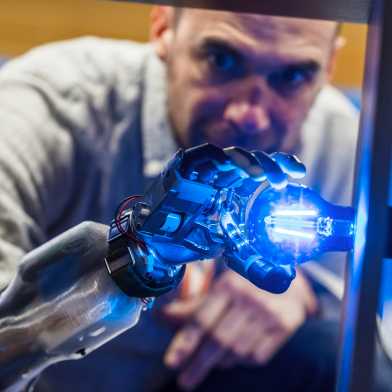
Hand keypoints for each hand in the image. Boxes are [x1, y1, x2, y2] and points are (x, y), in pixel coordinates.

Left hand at [162, 269, 316, 389]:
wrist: (290, 280)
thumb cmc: (246, 283)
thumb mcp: (221, 286)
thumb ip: (195, 303)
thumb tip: (163, 316)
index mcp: (228, 285)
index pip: (202, 319)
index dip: (185, 342)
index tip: (171, 362)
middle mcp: (249, 299)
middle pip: (219, 340)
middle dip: (198, 365)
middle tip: (184, 382)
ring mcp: (268, 313)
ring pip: (237, 352)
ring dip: (220, 361)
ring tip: (210, 362)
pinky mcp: (284, 326)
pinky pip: (256, 356)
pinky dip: (241, 360)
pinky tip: (236, 353)